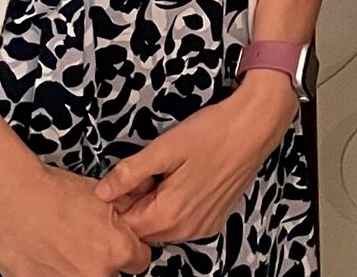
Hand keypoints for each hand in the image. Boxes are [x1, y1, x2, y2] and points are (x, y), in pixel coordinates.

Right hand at [0, 162, 152, 276]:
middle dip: (104, 259)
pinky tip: (47, 254)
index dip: (131, 248)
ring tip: (64, 246)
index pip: (140, 260)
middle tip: (88, 242)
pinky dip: (54, 272)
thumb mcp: (104, 194)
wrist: (12, 198)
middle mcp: (96, 274)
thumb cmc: (53, 193)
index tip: (120, 243)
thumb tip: (141, 208)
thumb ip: (128, 210)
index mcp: (117, 250)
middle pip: (112, 273)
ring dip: (79, 268)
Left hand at [96, 75, 298, 246]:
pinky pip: (182, 224)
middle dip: (139, 204)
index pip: (125, 226)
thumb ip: (129, 173)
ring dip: (158, 205)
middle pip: (144, 229)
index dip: (121, 200)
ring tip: (171, 173)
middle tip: (152, 171)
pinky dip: (176, 208)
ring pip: (162, 227)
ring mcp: (203, 227)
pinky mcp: (214, 221)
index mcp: (170, 214)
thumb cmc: (214, 131)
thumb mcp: (165, 147)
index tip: (131, 177)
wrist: (255, 126)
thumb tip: (102, 192)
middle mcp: (187, 229)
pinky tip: (187, 180)